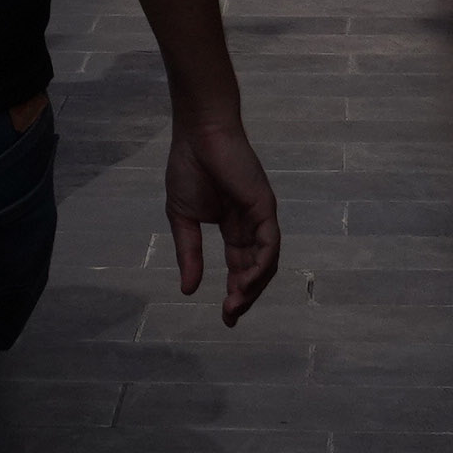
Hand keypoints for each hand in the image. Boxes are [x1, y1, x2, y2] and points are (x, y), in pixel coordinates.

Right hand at [159, 104, 279, 323]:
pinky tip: (246, 282)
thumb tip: (188, 290)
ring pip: (266, 261)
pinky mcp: (265, 206)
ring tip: (235, 304)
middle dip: (245, 295)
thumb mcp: (183, 219)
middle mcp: (252, 225)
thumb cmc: (188, 168)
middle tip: (230, 317)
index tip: (226, 317)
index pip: (240, 266)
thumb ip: (189, 253)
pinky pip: (269, 243)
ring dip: (253, 286)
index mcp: (234, 227)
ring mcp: (261, 216)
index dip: (235, 292)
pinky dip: (261, 265)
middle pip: (256, 269)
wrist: (197, 134)